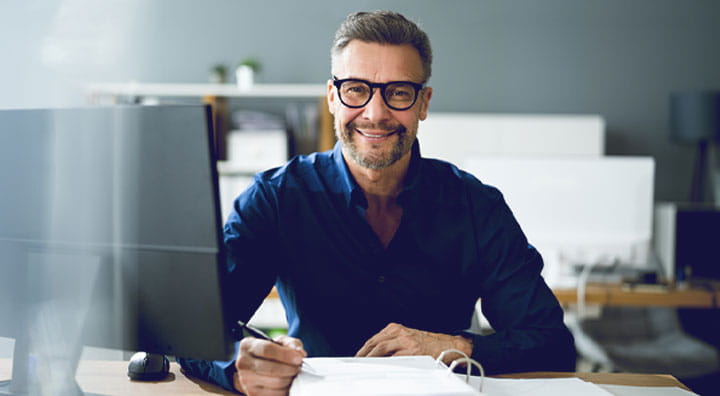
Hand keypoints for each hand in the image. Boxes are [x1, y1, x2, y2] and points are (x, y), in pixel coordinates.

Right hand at [233, 335, 305, 395]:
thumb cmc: (271, 352)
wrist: (258, 368)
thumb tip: (300, 353)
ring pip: (275, 383)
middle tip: (299, 367)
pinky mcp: (252, 394)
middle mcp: (243, 363)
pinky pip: (275, 394)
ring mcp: (246, 381)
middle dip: (290, 368)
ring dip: (290, 379)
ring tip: (293, 374)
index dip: (285, 354)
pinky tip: (288, 383)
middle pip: (271, 368)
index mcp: (247, 345)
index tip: (299, 358)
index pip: (266, 349)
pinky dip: (286, 390)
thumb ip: (291, 344)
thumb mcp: (280, 342)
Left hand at [355, 322, 472, 363]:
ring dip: (369, 357)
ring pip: (381, 348)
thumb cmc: (428, 344)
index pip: (375, 338)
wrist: (448, 346)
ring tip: (363, 365)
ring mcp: (405, 342)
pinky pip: (393, 358)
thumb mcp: (407, 338)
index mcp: (397, 328)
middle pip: (374, 342)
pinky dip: (384, 363)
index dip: (364, 349)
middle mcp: (400, 333)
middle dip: (363, 353)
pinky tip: (379, 368)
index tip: (357, 357)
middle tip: (356, 362)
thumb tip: (375, 355)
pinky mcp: (412, 352)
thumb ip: (392, 343)